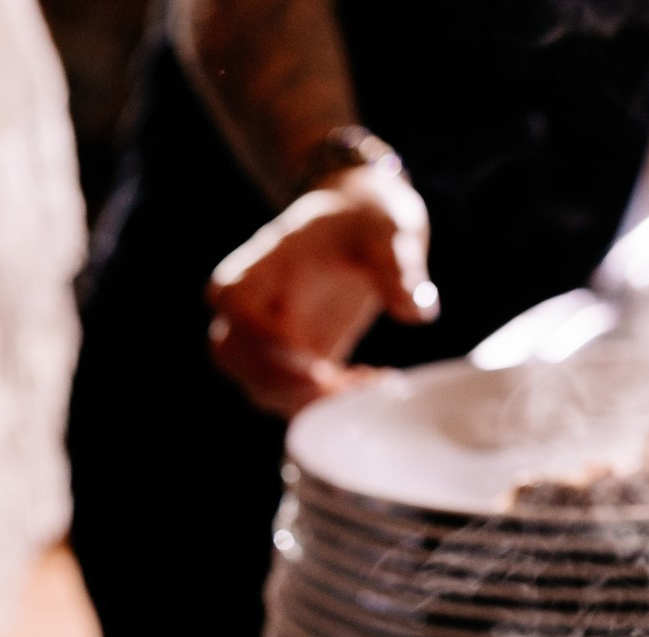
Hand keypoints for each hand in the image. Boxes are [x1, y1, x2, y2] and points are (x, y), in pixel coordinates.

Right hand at [206, 160, 438, 416]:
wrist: (364, 223)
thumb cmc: (369, 220)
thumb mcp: (389, 231)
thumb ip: (399, 265)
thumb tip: (417, 310)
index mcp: (264, 263)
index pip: (234, 303)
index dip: (264, 341)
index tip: (317, 364)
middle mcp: (253, 302)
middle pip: (231, 354)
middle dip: (288, 384)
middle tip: (351, 387)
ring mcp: (266, 335)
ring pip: (257, 385)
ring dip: (311, 402)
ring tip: (372, 383)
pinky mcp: (292, 359)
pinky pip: (291, 395)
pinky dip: (327, 404)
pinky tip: (372, 382)